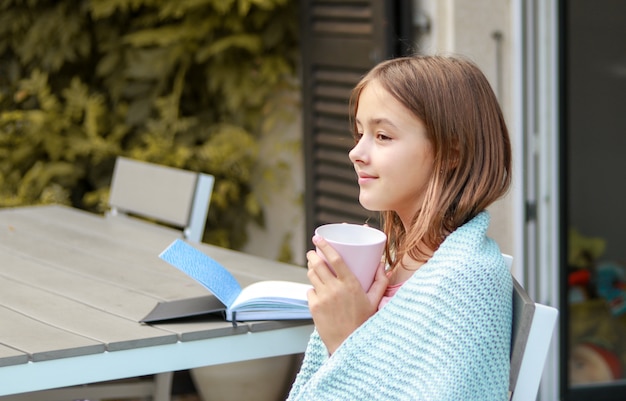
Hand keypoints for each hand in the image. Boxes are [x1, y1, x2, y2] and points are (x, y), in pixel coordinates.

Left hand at [306, 235, 387, 354]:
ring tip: (314, 268)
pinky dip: (313, 289)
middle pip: (318, 264)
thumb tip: (382, 266)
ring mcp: (323, 298)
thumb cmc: (363, 322)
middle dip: (312, 255)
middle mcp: (335, 289)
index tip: (318, 238)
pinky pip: (309, 291)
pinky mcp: (313, 307)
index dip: (325, 245)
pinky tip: (318, 292)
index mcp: (350, 284)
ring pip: (311, 275)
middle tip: (313, 252)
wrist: (348, 345)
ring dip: (311, 269)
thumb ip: (380, 282)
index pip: (335, 258)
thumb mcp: (375, 301)